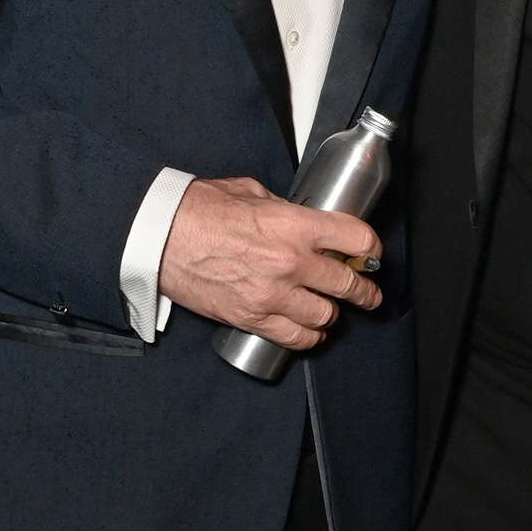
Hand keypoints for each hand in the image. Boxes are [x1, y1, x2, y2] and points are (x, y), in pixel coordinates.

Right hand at [158, 176, 382, 349]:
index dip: (370, 248)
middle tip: (366, 291)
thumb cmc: (198, 208)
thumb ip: (282, 208)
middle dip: (363, 289)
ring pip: (326, 316)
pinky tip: (310, 328)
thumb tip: (301, 219)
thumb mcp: (249, 192)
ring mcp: (273, 295)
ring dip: (331, 312)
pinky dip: (309, 336)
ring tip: (329, 307)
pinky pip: (297, 338)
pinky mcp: (253, 318)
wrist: (161, 236)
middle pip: (348, 284)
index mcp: (293, 225)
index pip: (356, 239)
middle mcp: (290, 262)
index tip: (370, 254)